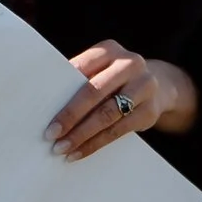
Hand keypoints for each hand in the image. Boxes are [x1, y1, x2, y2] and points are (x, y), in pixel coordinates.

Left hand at [48, 43, 198, 158]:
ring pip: (107, 115)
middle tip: (50, 135)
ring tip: (62, 148)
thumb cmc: (114, 79)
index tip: (42, 110)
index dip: (61, 90)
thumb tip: (44, 104)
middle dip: (70, 116)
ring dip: (81, 135)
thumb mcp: (100, 70)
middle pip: (94, 92)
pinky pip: (118, 131)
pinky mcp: (149, 111)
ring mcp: (144, 87)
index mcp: (110, 49)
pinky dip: (95, 144)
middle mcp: (130, 64)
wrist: (159, 84)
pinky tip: (79, 152)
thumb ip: (79, 81)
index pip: (81, 69)